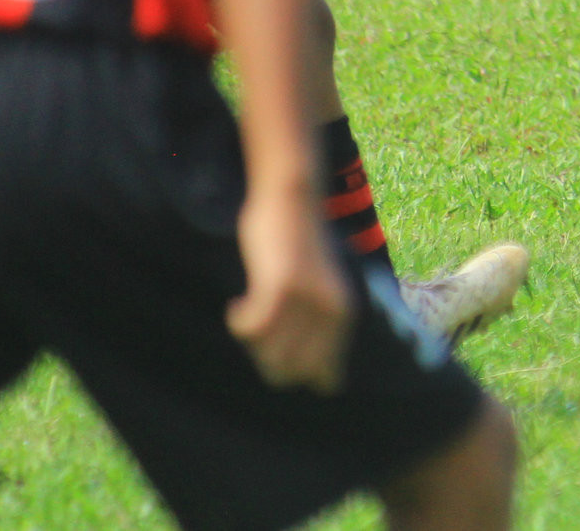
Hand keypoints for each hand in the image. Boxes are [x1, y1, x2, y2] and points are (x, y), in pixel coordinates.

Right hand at [227, 183, 351, 392]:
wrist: (292, 199)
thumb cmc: (300, 247)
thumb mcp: (319, 291)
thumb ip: (317, 328)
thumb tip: (310, 381)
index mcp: (343, 316)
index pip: (325, 377)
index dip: (297, 375)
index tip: (277, 351)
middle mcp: (329, 312)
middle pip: (292, 372)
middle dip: (268, 360)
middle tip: (259, 329)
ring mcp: (305, 301)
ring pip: (270, 354)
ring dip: (252, 342)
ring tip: (250, 313)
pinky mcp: (279, 287)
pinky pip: (252, 328)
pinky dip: (240, 323)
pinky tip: (237, 305)